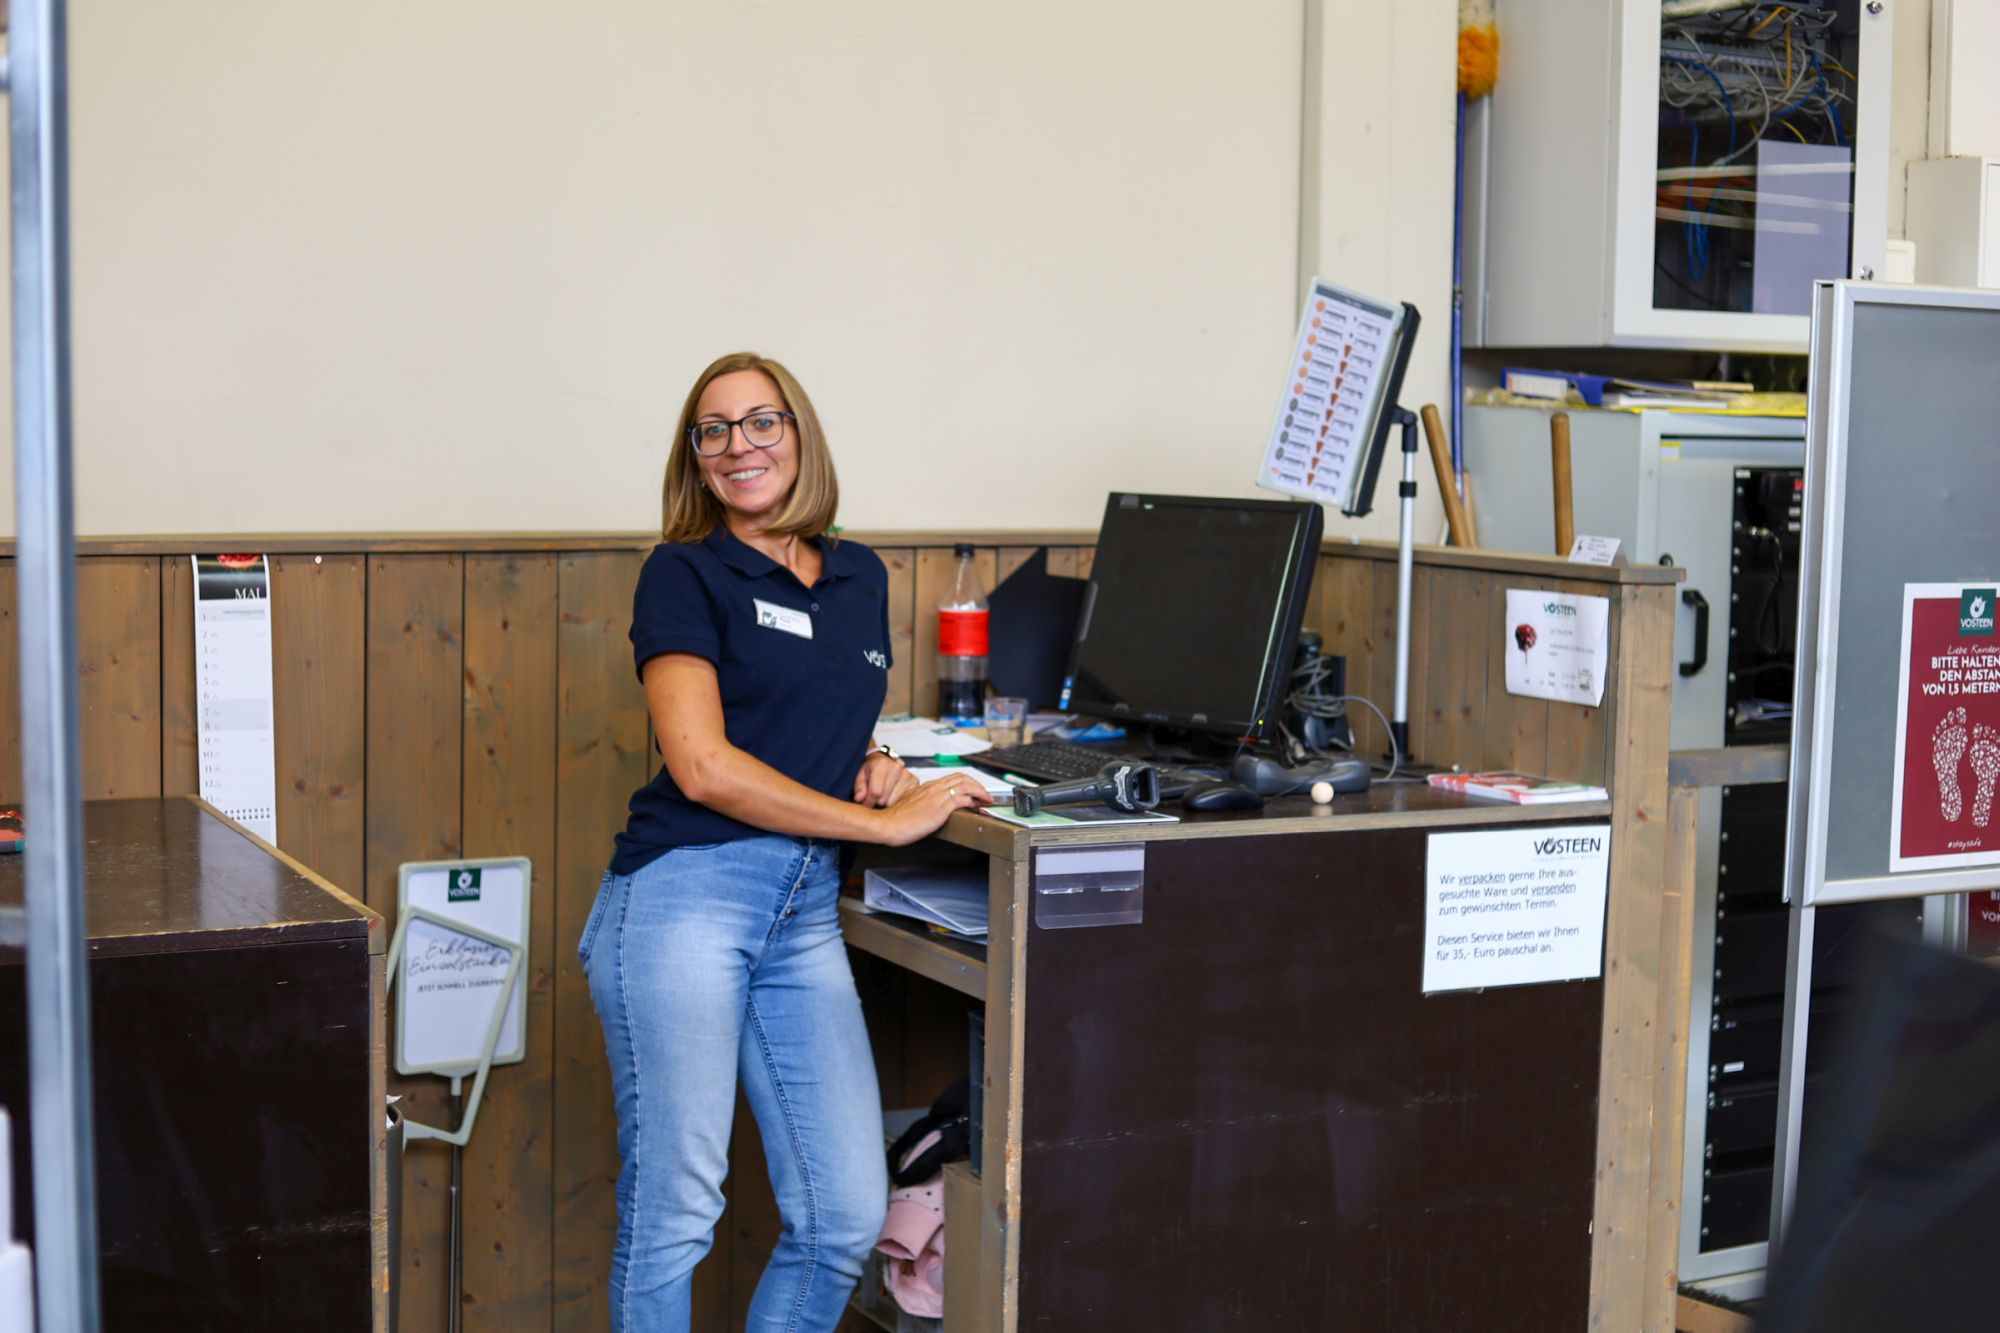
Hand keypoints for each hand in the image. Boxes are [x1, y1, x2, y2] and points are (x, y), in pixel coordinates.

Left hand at [853, 752, 919, 807]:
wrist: (883, 760)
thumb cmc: (871, 769)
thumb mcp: (860, 775)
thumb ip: (859, 787)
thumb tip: (860, 798)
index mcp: (882, 764)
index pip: (875, 792)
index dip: (868, 801)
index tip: (865, 802)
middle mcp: (896, 767)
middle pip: (884, 799)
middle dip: (877, 801)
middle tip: (875, 795)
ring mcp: (907, 774)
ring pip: (893, 802)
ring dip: (886, 801)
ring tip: (884, 793)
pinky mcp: (914, 781)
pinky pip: (903, 801)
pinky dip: (896, 800)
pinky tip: (892, 794)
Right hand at [869, 773, 991, 845]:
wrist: (888, 824)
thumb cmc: (896, 819)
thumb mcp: (911, 805)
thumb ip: (922, 803)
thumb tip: (931, 808)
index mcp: (928, 787)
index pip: (953, 778)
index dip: (968, 783)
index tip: (974, 791)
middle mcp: (934, 788)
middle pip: (963, 778)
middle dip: (978, 785)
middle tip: (985, 795)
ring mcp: (938, 796)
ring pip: (966, 785)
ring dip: (980, 792)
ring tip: (987, 800)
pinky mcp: (941, 807)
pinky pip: (963, 799)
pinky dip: (974, 801)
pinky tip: (977, 807)